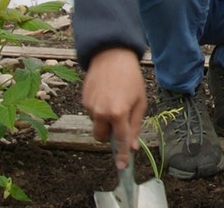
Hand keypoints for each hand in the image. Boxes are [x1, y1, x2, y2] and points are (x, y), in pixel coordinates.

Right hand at [82, 47, 146, 169]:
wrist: (111, 56)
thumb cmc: (131, 78)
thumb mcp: (140, 102)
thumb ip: (135, 125)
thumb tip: (133, 146)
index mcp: (118, 113)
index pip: (119, 141)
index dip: (122, 155)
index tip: (122, 166)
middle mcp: (101, 112)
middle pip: (102, 137)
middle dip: (109, 135)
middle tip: (119, 121)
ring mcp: (90, 107)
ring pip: (97, 124)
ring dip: (105, 120)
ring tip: (115, 99)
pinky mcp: (83, 101)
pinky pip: (92, 113)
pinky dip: (99, 109)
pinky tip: (107, 94)